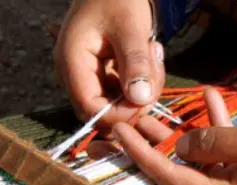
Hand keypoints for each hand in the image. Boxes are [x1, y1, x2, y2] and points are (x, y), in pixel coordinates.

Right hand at [54, 0, 164, 131]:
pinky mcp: (105, 76)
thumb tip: (141, 99)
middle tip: (154, 65)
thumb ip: (135, 62)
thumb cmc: (118, 0)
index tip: (148, 96)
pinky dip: (144, 80)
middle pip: (108, 112)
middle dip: (138, 99)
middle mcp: (77, 76)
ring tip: (152, 51)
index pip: (92, 110)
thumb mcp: (130, 27)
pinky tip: (149, 54)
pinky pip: (127, 93)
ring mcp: (90, 77)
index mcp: (73, 65)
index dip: (122, 113)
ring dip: (146, 86)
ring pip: (121, 103)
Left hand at [90, 88, 236, 184]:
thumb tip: (182, 146)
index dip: (143, 154)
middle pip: (180, 171)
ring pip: (201, 158)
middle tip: (131, 121)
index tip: (119, 132)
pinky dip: (217, 127)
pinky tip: (209, 98)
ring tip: (162, 106)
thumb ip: (214, 144)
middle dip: (155, 145)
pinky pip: (228, 151)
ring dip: (185, 131)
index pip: (171, 176)